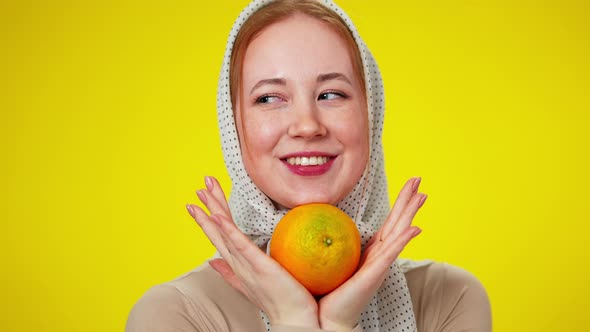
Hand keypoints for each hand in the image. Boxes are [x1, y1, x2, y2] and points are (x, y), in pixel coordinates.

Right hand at [186, 176, 318, 327]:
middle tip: (202, 184)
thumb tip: (214, 262)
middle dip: (209, 206)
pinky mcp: (257, 266)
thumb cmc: (280, 301)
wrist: (294, 320)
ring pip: (224, 232)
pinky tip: (217, 216)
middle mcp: (237, 264)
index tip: (201, 199)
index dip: (209, 217)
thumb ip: (232, 273)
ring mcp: (245, 264)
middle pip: (218, 229)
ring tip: (203, 191)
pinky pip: (239, 245)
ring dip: (212, 211)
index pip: (221, 235)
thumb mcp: (253, 283)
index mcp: (238, 265)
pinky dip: (227, 229)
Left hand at [318, 177, 426, 330]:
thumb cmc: (322, 291)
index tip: (406, 186)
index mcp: (368, 253)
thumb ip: (317, 240)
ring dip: (410, 213)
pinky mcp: (375, 273)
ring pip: (398, 232)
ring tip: (422, 195)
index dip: (396, 205)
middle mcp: (378, 256)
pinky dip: (403, 240)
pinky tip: (414, 228)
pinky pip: (391, 252)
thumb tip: (302, 220)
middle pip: (396, 222)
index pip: (386, 223)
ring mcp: (378, 264)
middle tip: (418, 179)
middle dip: (408, 201)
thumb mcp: (318, 258)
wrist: (323, 318)